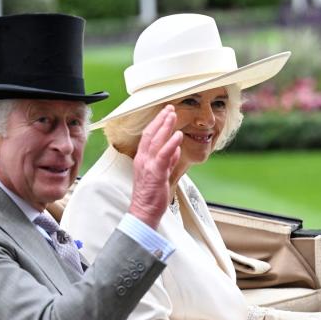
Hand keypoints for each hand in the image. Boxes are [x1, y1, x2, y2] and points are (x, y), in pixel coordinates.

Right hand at [129, 105, 182, 228]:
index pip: (148, 137)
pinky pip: (163, 155)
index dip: (156, 123)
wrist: (144, 211)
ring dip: (165, 126)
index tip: (165, 113)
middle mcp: (143, 160)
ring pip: (156, 141)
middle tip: (169, 108)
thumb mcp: (161, 174)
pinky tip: (177, 135)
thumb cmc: (151, 195)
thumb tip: (175, 149)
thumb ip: (167, 160)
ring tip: (172, 115)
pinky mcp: (156, 173)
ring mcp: (148, 166)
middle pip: (150, 134)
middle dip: (160, 120)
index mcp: (143, 159)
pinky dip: (170, 144)